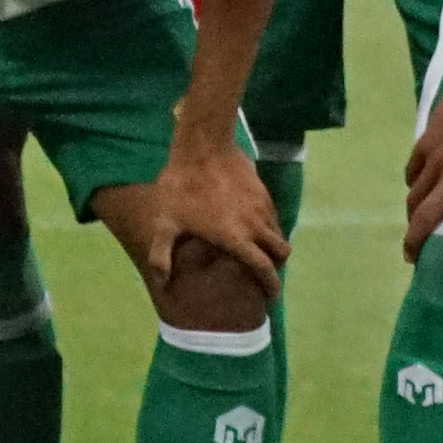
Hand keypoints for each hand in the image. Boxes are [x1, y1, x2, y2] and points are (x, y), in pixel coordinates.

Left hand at [123, 132, 288, 298]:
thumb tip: (161, 282)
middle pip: (281, 251)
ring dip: (273, 243)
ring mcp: (262, 205)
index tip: (271, 296)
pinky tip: (252, 222)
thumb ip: (161, 255)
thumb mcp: (165, 222)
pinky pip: (273, 214)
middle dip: (277, 264)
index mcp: (236, 238)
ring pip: (279, 231)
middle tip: (265, 271)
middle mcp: (256, 224)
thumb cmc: (181, 186)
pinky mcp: (263, 190)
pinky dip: (268, 224)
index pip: (263, 268)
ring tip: (258, 247)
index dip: (270, 284)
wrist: (202, 146)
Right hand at [401, 87, 442, 269]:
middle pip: (426, 217)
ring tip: (412, 227)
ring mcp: (436, 160)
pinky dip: (412, 183)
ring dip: (411, 215)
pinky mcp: (426, 143)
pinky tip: (414, 187)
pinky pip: (412, 170)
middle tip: (412, 258)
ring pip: (414, 195)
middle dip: (415, 241)